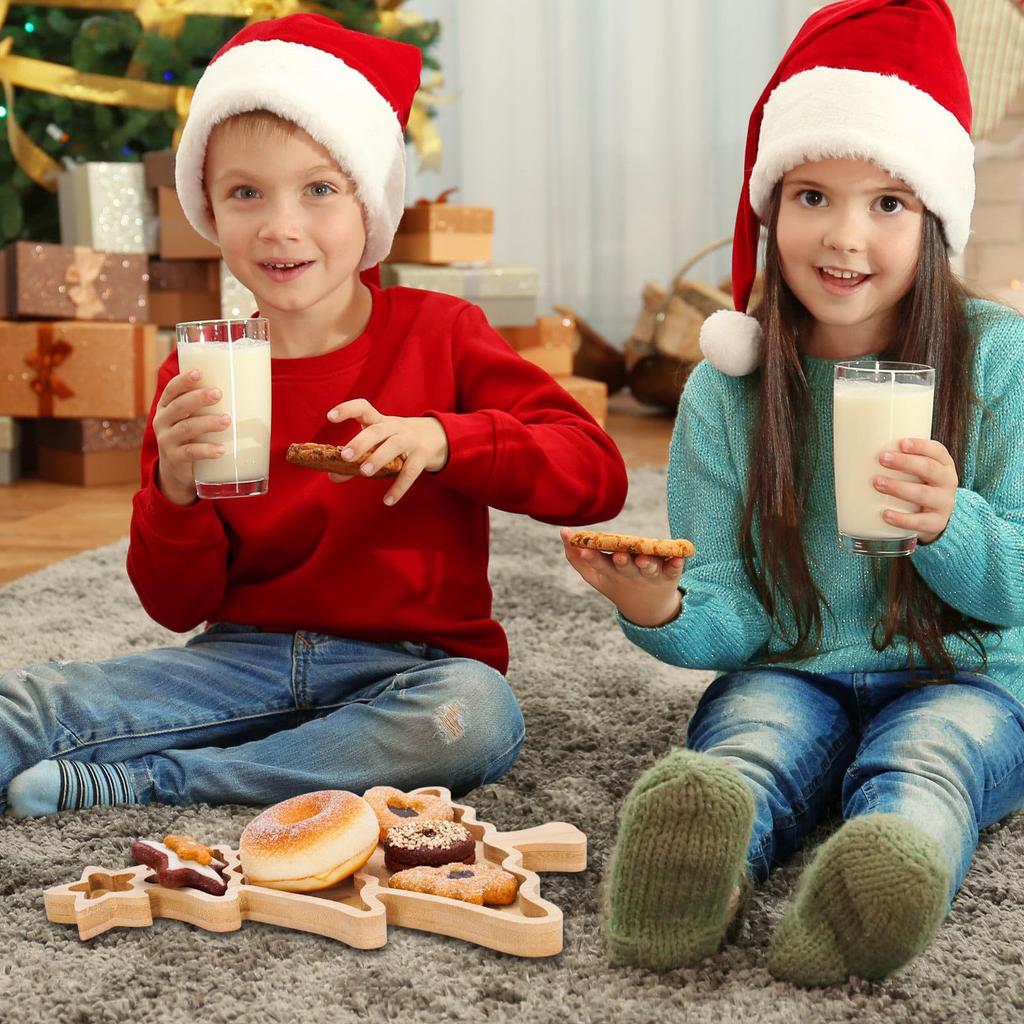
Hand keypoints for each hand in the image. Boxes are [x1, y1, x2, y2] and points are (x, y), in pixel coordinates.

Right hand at [152, 369, 229, 505]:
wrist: (177, 471)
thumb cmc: (193, 436)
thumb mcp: (194, 418)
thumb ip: (210, 405)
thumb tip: (248, 386)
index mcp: (167, 407)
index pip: (172, 390)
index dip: (183, 381)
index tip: (199, 372)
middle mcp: (163, 421)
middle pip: (179, 406)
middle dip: (198, 398)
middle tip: (218, 393)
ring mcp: (167, 440)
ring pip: (186, 428)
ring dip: (207, 423)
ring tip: (226, 420)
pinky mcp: (175, 459)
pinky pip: (190, 453)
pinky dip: (206, 450)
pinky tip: (221, 450)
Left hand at [326, 398, 448, 505]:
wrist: (436, 436)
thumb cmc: (397, 440)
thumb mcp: (379, 443)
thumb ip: (356, 459)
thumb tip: (332, 476)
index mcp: (380, 421)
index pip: (363, 408)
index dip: (347, 409)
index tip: (330, 416)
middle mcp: (394, 427)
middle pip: (377, 430)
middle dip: (361, 442)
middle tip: (345, 456)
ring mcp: (410, 440)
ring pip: (394, 445)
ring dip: (378, 458)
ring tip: (364, 472)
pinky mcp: (422, 456)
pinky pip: (410, 471)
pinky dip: (399, 487)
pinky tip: (388, 500)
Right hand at [560, 528, 685, 626]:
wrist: (648, 608)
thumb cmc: (617, 583)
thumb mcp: (595, 575)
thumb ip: (576, 556)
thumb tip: (563, 532)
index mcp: (610, 573)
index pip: (598, 565)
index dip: (591, 557)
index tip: (584, 549)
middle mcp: (630, 575)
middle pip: (625, 568)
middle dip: (622, 562)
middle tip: (620, 555)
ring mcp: (650, 576)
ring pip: (649, 569)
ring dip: (648, 564)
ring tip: (646, 559)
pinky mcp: (670, 575)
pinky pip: (674, 569)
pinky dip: (677, 564)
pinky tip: (679, 556)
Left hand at [874, 437, 957, 543]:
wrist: (933, 518)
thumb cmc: (918, 486)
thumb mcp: (915, 472)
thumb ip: (898, 461)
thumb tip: (858, 449)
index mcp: (943, 465)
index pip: (937, 451)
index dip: (921, 446)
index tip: (901, 443)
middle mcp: (947, 482)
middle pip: (929, 469)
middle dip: (905, 463)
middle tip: (882, 458)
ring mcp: (944, 503)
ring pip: (924, 494)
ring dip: (899, 487)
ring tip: (877, 483)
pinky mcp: (936, 523)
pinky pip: (920, 522)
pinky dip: (902, 519)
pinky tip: (885, 514)